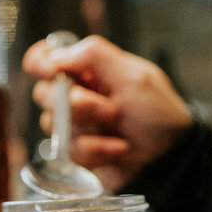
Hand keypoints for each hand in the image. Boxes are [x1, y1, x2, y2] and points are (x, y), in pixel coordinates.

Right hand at [22, 35, 192, 190]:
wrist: (171, 156)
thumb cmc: (159, 112)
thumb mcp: (133, 76)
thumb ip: (94, 56)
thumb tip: (55, 55)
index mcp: (88, 70)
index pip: (46, 59)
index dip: (40, 63)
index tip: (51, 72)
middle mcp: (77, 95)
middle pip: (44, 94)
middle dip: (75, 103)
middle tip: (108, 108)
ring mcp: (76, 125)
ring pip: (54, 125)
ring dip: (89, 126)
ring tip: (118, 126)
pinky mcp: (80, 152)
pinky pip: (70, 151)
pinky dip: (97, 150)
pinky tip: (119, 148)